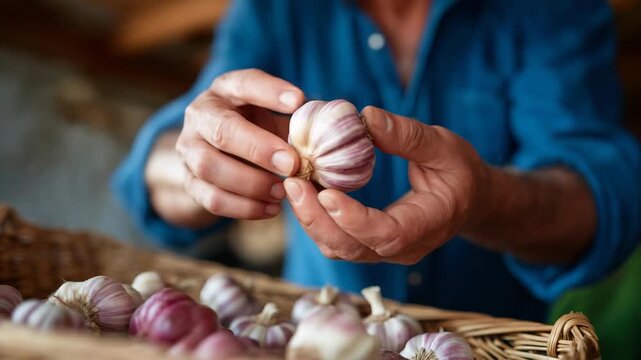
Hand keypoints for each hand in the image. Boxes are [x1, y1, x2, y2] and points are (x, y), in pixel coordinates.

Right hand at [175, 69, 304, 219]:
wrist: (215, 155)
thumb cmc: (256, 129)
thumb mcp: (272, 117)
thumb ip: (297, 123)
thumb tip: (336, 133)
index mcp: (225, 90)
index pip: (244, 83)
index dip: (270, 91)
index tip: (299, 101)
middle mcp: (200, 115)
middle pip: (222, 130)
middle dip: (259, 148)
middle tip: (293, 164)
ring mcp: (188, 149)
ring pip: (210, 167)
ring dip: (251, 183)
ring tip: (282, 192)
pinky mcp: (188, 181)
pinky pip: (212, 198)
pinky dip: (244, 207)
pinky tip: (271, 208)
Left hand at [283, 106, 488, 263]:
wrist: (469, 200)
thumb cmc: (460, 172)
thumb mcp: (444, 146)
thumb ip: (408, 135)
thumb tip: (366, 117)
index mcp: (426, 225)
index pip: (386, 234)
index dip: (354, 219)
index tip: (327, 194)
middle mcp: (402, 248)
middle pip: (352, 247)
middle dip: (317, 219)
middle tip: (292, 183)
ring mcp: (384, 251)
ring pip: (338, 248)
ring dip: (311, 220)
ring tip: (291, 183)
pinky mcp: (370, 244)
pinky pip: (337, 239)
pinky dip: (316, 218)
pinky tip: (304, 190)